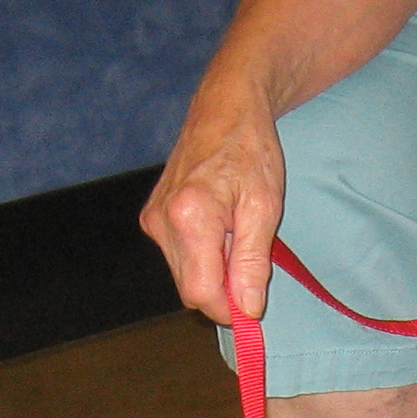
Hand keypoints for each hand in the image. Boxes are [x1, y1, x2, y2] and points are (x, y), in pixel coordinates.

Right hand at [141, 85, 284, 322]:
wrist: (226, 109)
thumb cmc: (249, 150)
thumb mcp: (264, 208)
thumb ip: (252, 262)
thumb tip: (247, 309)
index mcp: (189, 217)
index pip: (202, 293)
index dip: (229, 308)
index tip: (253, 307)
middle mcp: (162, 221)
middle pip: (191, 289)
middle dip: (224, 288)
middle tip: (251, 260)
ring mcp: (153, 219)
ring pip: (185, 275)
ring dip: (215, 270)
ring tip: (236, 234)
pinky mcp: (152, 217)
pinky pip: (179, 257)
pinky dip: (204, 255)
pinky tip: (220, 228)